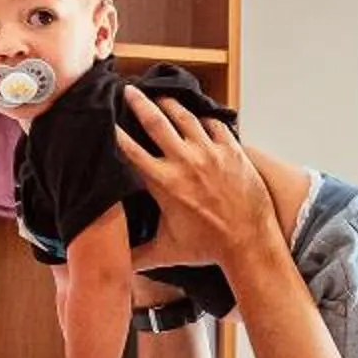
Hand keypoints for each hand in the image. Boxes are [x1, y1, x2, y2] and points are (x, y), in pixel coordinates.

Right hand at [114, 88, 272, 265]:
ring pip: (185, 117)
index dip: (116, 133)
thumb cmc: (208, 248)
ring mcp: (210, 153)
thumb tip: (115, 266)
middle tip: (129, 91)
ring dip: (170, 104)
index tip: (107, 121)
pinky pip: (215, 124)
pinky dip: (204, 118)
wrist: (249, 242)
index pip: (132, 150)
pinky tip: (198, 116)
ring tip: (161, 97)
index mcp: (164, 183)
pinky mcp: (232, 151)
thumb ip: (138, 255)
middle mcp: (185, 162)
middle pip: (156, 121)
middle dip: (139, 103)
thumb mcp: (168, 252)